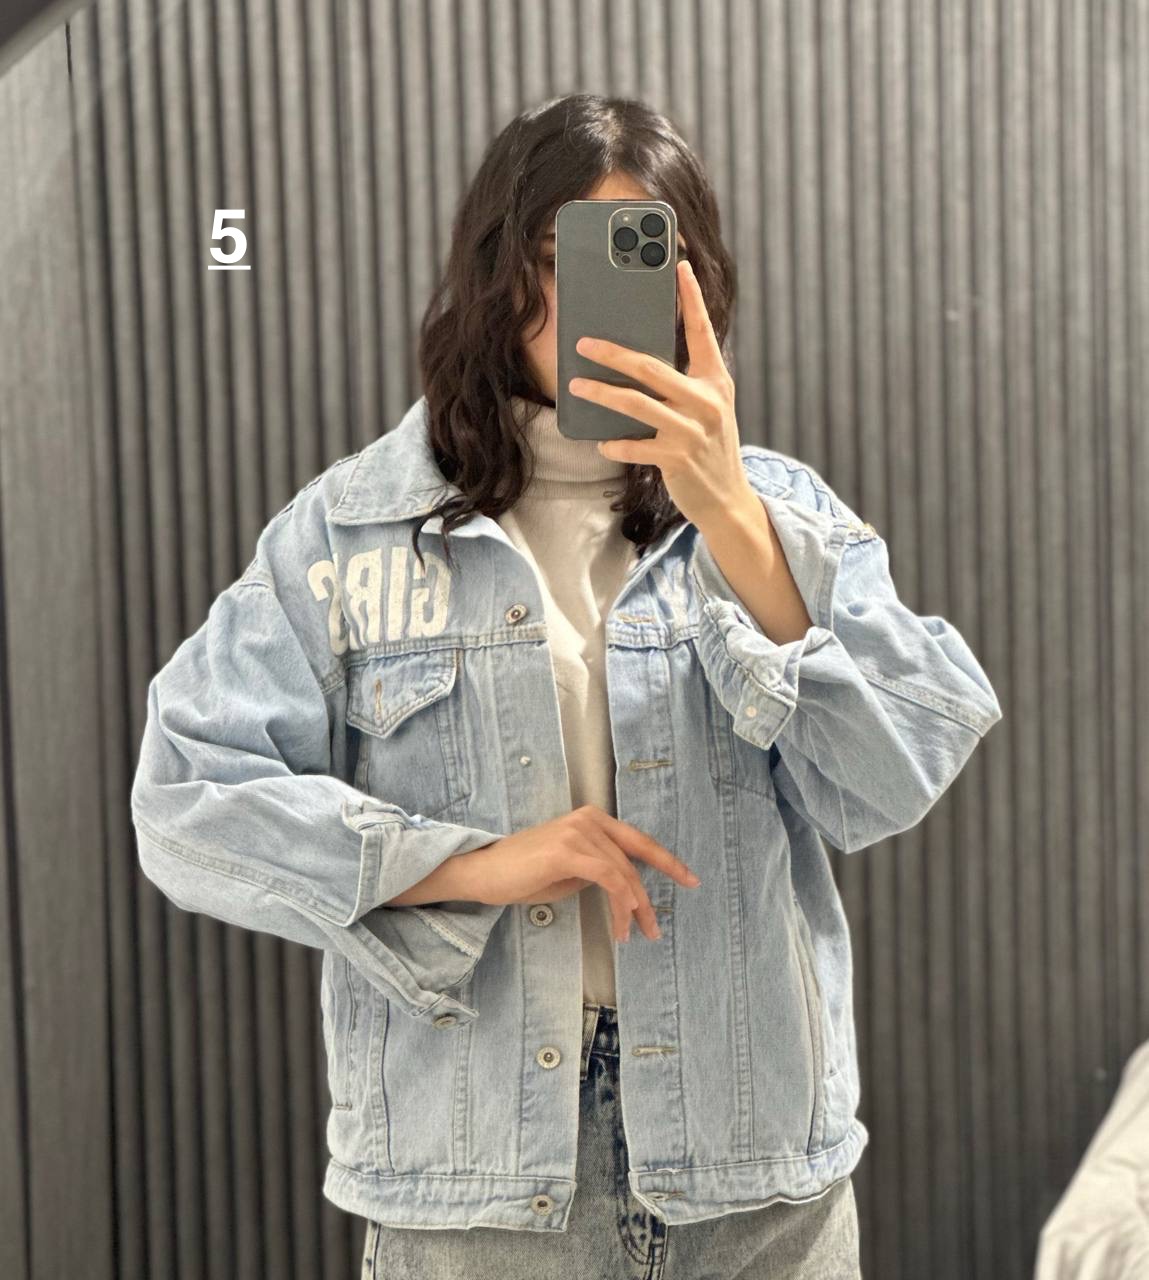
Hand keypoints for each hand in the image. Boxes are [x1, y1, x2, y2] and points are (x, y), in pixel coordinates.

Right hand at [459, 805, 701, 942]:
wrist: (485, 873)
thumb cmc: (524, 874)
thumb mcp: (572, 869)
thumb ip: (599, 868)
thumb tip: (625, 886)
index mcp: (593, 819)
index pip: (638, 841)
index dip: (667, 861)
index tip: (690, 880)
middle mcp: (589, 819)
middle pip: (635, 860)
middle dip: (650, 898)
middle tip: (657, 928)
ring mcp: (579, 832)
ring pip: (622, 874)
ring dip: (632, 910)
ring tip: (634, 935)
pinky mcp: (568, 850)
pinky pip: (607, 879)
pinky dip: (619, 903)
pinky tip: (621, 925)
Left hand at [567, 258, 755, 528]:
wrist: (727, 499)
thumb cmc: (709, 445)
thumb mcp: (707, 407)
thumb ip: (684, 382)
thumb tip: (635, 359)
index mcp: (716, 381)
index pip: (702, 331)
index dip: (691, 297)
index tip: (678, 265)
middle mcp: (706, 402)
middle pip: (650, 367)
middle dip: (612, 352)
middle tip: (583, 343)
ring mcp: (691, 431)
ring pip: (634, 404)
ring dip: (601, 394)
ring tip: (576, 386)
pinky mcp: (677, 459)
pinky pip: (634, 446)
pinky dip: (614, 443)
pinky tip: (602, 441)